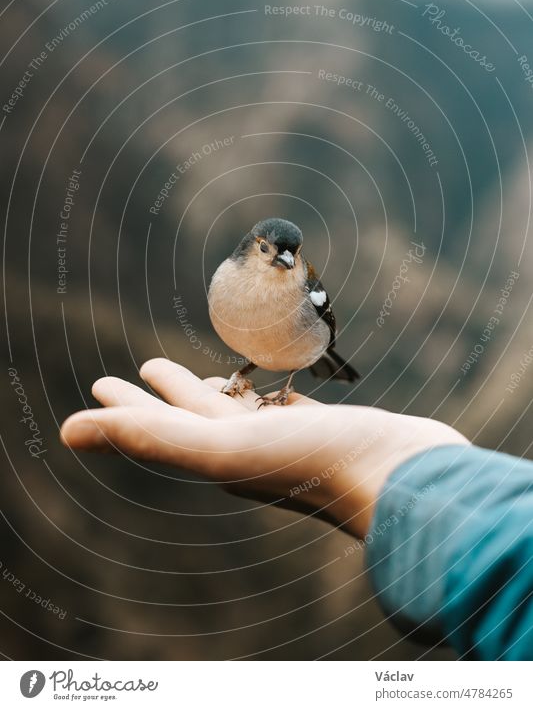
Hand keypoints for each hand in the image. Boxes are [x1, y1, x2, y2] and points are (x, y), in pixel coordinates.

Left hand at [60, 359, 468, 537]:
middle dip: (166, 392)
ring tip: (210, 374)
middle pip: (194, 414)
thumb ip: (152, 438)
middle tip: (143, 365)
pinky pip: (287, 409)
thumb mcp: (224, 450)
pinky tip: (276, 390)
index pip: (159, 424)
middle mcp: (248, 451)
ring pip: (242, 410)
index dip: (126, 405)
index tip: (101, 383)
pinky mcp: (328, 431)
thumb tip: (66, 431)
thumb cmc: (318, 467)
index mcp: (217, 457)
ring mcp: (289, 441)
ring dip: (218, 391)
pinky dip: (271, 396)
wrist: (405, 480)